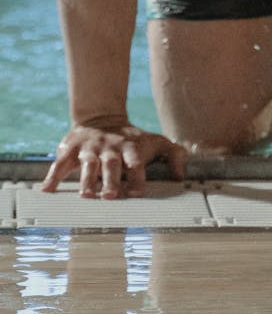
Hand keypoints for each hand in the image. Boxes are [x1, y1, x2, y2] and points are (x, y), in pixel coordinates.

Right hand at [41, 122, 185, 198]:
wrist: (101, 117)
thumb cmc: (132, 139)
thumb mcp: (156, 141)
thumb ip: (174, 156)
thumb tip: (181, 177)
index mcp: (131, 148)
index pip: (136, 162)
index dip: (137, 176)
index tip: (137, 192)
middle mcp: (110, 148)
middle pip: (111, 165)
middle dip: (111, 180)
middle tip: (111, 196)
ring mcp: (89, 149)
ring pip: (88, 165)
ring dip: (87, 180)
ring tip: (86, 195)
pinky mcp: (70, 149)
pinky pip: (60, 163)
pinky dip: (53, 176)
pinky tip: (48, 190)